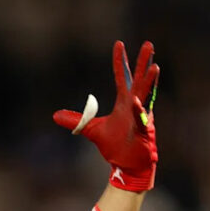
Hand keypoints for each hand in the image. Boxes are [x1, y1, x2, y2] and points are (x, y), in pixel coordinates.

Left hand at [54, 41, 158, 191]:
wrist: (126, 166)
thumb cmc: (116, 147)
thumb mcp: (92, 130)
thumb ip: (77, 120)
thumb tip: (55, 115)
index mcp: (124, 103)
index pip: (122, 78)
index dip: (120, 62)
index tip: (119, 44)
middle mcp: (135, 107)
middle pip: (140, 80)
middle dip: (144, 63)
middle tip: (149, 44)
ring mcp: (141, 118)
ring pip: (146, 96)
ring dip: (150, 81)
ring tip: (154, 66)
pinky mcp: (143, 133)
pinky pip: (141, 120)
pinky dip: (138, 111)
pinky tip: (135, 100)